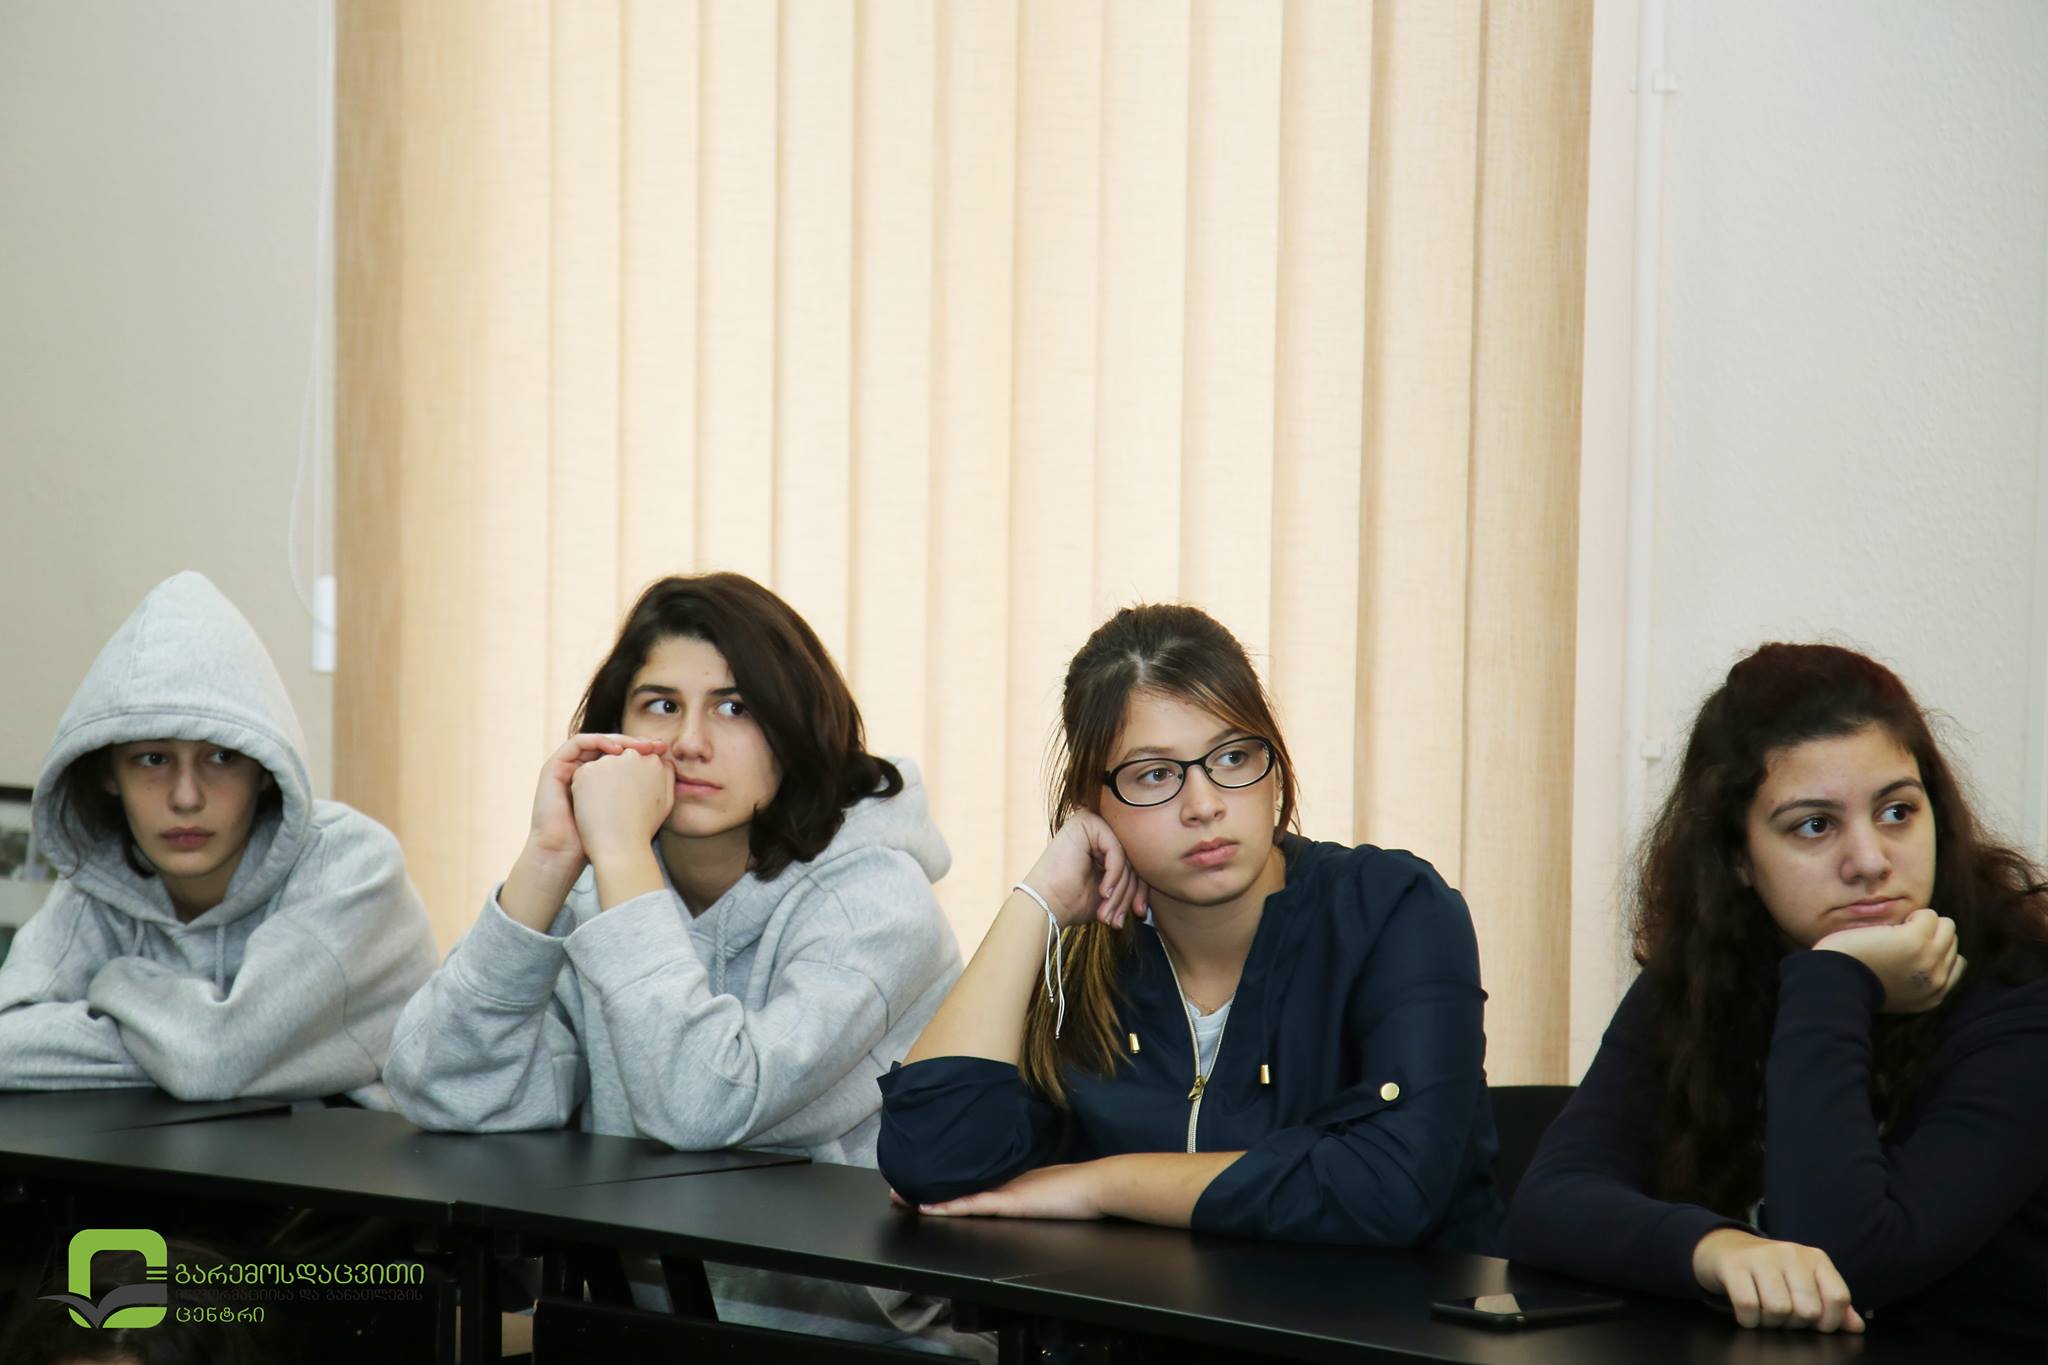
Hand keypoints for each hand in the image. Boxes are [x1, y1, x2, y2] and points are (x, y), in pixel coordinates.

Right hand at [525, 733, 668, 867]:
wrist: (569, 851)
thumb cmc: (604, 837)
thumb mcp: (632, 807)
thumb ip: (646, 787)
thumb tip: (668, 765)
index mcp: (601, 778)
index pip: (622, 753)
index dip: (642, 749)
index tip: (663, 749)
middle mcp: (584, 770)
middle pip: (611, 744)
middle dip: (634, 742)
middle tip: (655, 744)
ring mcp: (568, 766)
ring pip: (597, 740)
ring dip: (619, 739)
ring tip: (639, 746)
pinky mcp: (555, 766)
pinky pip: (578, 742)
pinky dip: (598, 741)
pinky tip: (617, 750)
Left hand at [568, 749, 675, 867]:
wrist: (621, 847)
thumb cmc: (644, 828)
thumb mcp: (667, 800)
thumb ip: (667, 775)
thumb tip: (661, 761)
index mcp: (653, 762)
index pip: (638, 758)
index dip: (630, 777)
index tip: (627, 795)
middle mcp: (632, 756)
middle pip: (619, 758)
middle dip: (616, 776)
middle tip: (616, 803)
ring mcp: (609, 762)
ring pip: (601, 766)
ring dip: (600, 781)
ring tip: (606, 807)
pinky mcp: (588, 771)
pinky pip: (584, 775)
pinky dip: (585, 789)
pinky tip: (593, 807)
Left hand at [899, 1162, 1105, 1221]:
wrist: (1098, 1185)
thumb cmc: (1080, 1191)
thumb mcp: (1048, 1190)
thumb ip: (1032, 1190)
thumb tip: (1025, 1193)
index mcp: (1009, 1180)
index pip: (968, 1182)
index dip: (942, 1184)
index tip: (919, 1184)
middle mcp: (1001, 1182)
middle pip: (956, 1185)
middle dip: (924, 1189)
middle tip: (894, 1190)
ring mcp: (1004, 1191)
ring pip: (958, 1194)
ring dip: (927, 1198)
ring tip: (899, 1198)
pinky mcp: (1009, 1203)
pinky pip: (971, 1206)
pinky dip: (948, 1207)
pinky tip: (928, 1209)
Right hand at [1018, 813, 1149, 928]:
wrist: (1045, 905)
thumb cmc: (1073, 901)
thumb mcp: (1112, 893)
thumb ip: (1131, 883)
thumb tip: (1156, 888)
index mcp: (1103, 842)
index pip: (1135, 862)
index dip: (1140, 890)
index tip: (1139, 913)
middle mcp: (1098, 829)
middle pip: (1132, 859)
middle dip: (1129, 893)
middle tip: (1119, 919)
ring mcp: (1092, 822)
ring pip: (1126, 856)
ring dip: (1120, 890)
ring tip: (1108, 913)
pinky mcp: (1086, 822)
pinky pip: (1116, 850)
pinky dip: (1114, 874)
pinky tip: (1103, 892)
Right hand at [1691, 1228, 1863, 1332]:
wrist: (1727, 1248)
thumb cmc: (1774, 1272)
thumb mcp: (1807, 1282)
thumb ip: (1834, 1305)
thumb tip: (1857, 1327)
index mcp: (1815, 1258)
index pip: (1838, 1298)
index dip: (1829, 1321)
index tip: (1815, 1323)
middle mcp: (1791, 1253)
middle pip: (1807, 1310)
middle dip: (1795, 1323)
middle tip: (1784, 1315)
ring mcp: (1761, 1257)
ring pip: (1778, 1310)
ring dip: (1770, 1322)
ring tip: (1765, 1312)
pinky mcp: (1734, 1265)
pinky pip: (1748, 1307)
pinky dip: (1749, 1320)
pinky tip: (1749, 1314)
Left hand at [1814, 906, 1964, 1013]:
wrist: (1835, 984)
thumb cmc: (1854, 982)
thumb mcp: (1897, 991)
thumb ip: (1917, 978)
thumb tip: (1926, 955)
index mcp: (1933, 996)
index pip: (1956, 963)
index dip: (1934, 949)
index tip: (1910, 950)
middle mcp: (1937, 980)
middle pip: (1951, 941)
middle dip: (1929, 934)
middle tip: (1898, 939)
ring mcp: (1929, 959)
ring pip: (1946, 925)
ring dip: (1922, 922)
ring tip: (1895, 933)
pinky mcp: (1915, 940)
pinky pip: (1928, 915)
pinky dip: (1911, 915)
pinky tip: (1890, 927)